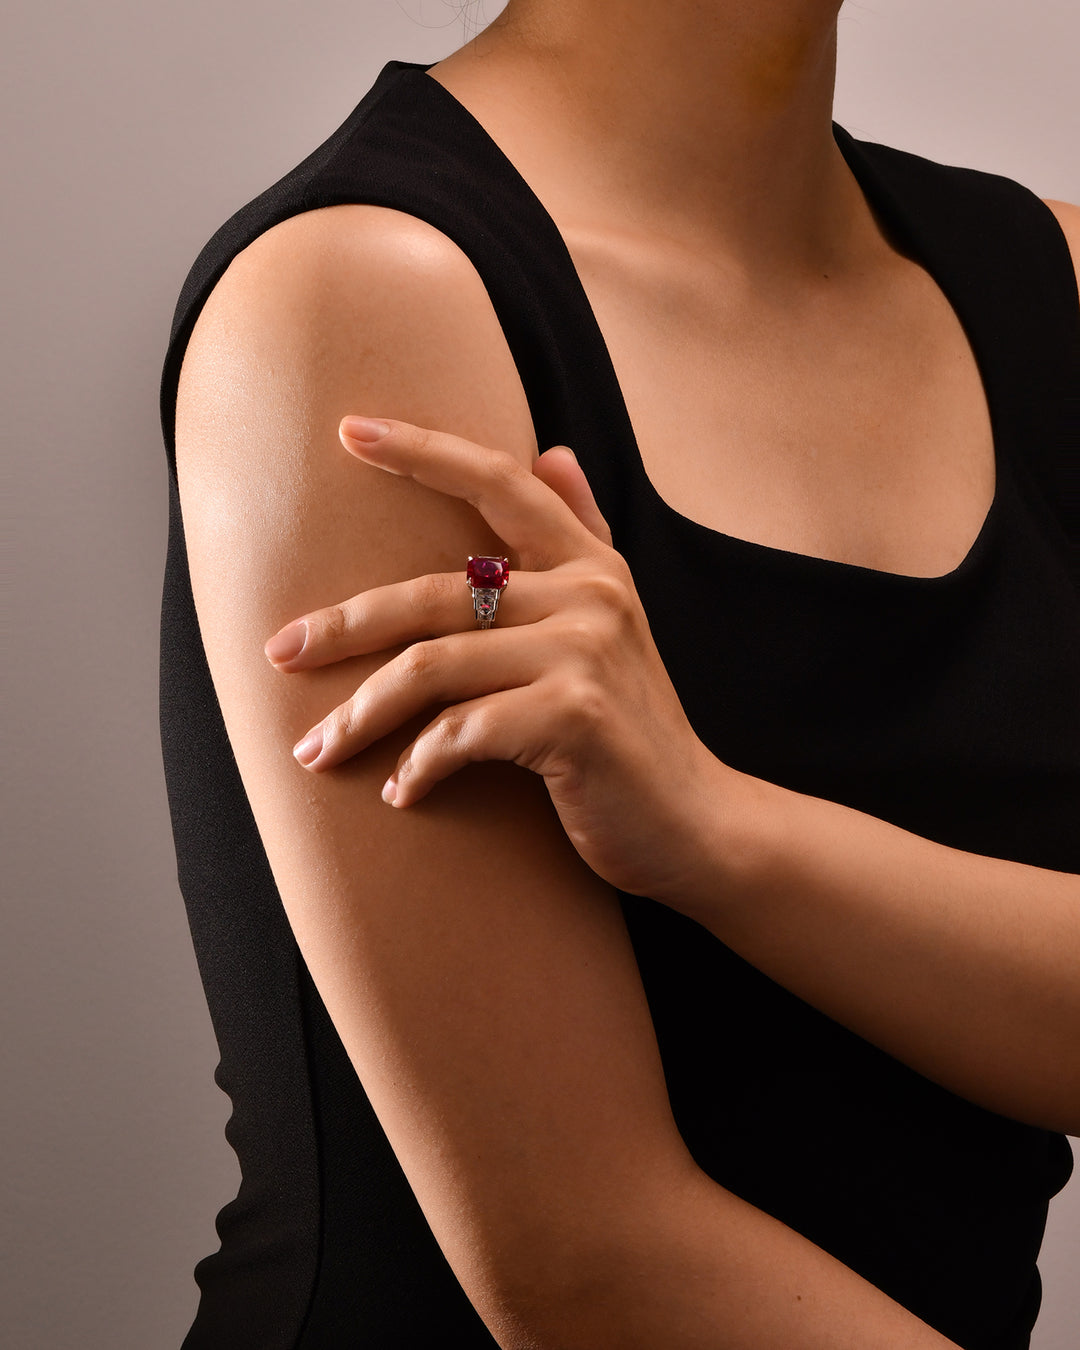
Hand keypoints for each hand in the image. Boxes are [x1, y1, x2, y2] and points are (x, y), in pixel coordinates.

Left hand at [264, 415, 736, 903]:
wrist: (695, 823)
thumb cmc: (634, 730)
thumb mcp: (616, 620)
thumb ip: (583, 533)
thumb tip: (553, 452)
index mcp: (592, 565)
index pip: (498, 482)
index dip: (421, 450)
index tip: (348, 429)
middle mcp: (589, 595)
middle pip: (432, 591)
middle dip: (342, 624)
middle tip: (279, 653)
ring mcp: (583, 654)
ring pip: (431, 665)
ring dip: (360, 714)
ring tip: (315, 752)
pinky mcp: (572, 718)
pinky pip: (459, 733)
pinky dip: (416, 767)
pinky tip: (399, 791)